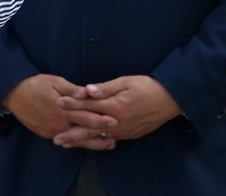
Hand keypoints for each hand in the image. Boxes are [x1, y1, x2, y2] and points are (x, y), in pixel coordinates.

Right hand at [3, 75, 115, 146]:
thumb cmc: (35, 84)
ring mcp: (52, 131)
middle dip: (101, 134)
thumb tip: (87, 93)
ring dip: (92, 143)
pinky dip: (77, 142)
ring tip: (107, 144)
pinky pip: (65, 140)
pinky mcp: (46, 134)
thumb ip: (72, 90)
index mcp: (63, 109)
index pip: (86, 116)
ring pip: (76, 140)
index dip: (101, 119)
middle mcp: (59, 123)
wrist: (13, 94)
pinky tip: (86, 142)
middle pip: (84, 132)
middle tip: (116, 137)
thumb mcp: (54, 81)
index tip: (115, 121)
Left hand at [54, 75, 180, 146]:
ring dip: (82, 141)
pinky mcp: (129, 134)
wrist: (169, 100)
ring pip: (98, 137)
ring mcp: (124, 130)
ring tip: (68, 144)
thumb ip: (105, 88)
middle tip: (56, 139)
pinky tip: (89, 144)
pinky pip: (110, 139)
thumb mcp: (125, 82)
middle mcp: (117, 121)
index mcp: (114, 106)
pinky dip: (97, 142)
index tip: (57, 103)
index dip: (72, 104)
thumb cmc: (146, 86)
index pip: (88, 106)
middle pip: (90, 128)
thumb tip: (87, 90)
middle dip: (72, 133)